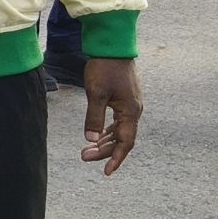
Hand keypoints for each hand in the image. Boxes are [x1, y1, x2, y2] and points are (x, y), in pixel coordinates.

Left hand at [81, 57, 141, 174]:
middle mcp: (134, 111)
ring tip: (87, 150)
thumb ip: (94, 117)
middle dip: (104, 151)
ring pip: (120, 131)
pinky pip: (118, 122)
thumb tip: (90, 140)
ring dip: (105, 142)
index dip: (116, 158)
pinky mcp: (125, 100)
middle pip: (121, 139)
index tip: (106, 172)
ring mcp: (130, 105)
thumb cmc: (105, 68)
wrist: (113, 47)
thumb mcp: (96, 93)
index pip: (125, 142)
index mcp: (130, 111)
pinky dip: (108, 131)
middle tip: (83, 157)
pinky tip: (97, 136)